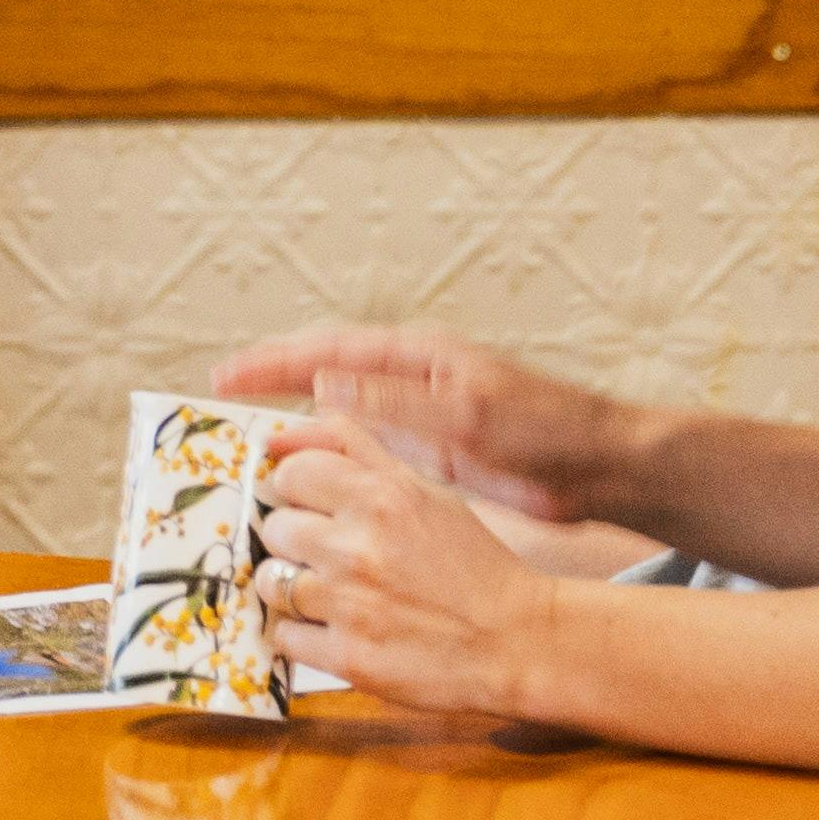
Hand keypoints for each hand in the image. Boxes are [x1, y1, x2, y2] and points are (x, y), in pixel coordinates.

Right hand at [212, 326, 635, 522]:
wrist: (599, 466)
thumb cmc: (545, 431)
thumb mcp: (465, 417)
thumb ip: (394, 403)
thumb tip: (320, 384)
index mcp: (418, 357)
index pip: (327, 351)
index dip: (272, 363)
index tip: (225, 377)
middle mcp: (412, 378)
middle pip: (324, 371)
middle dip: (271, 382)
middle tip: (219, 400)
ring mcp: (421, 412)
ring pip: (341, 407)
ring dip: (295, 416)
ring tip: (247, 436)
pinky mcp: (433, 448)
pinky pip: (367, 441)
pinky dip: (330, 448)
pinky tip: (309, 469)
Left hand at [256, 415, 554, 715]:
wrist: (516, 641)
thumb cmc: (473, 565)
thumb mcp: (426, 491)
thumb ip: (356, 451)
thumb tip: (284, 433)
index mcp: (381, 496)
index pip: (290, 472)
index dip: (297, 490)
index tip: (312, 506)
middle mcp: (358, 546)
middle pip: (275, 527)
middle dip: (295, 540)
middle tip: (330, 555)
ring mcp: (349, 604)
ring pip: (270, 582)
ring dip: (291, 588)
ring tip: (331, 594)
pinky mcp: (347, 657)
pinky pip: (284, 637)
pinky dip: (302, 634)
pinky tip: (335, 629)